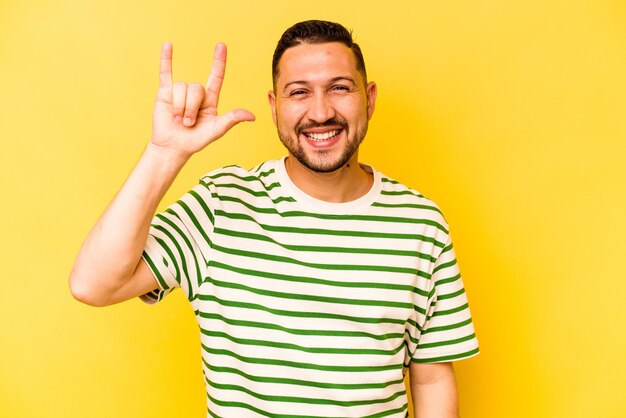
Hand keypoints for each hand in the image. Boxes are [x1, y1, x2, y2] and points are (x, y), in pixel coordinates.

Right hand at [150, 42, 254, 159]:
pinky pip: (166, 73)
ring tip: (177, 121)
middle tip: (188, 123)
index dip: (219, 62)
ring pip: (181, 88)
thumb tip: (252, 116)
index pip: (216, 77)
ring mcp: (181, 92)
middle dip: (191, 108)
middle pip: (196, 88)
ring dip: (179, 107)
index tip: (221, 46)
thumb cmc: (195, 140)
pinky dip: (166, 60)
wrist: (173, 147)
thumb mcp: (216, 130)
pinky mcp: (165, 93)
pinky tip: (168, 45)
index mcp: (210, 100)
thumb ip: (231, 120)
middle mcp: (196, 94)